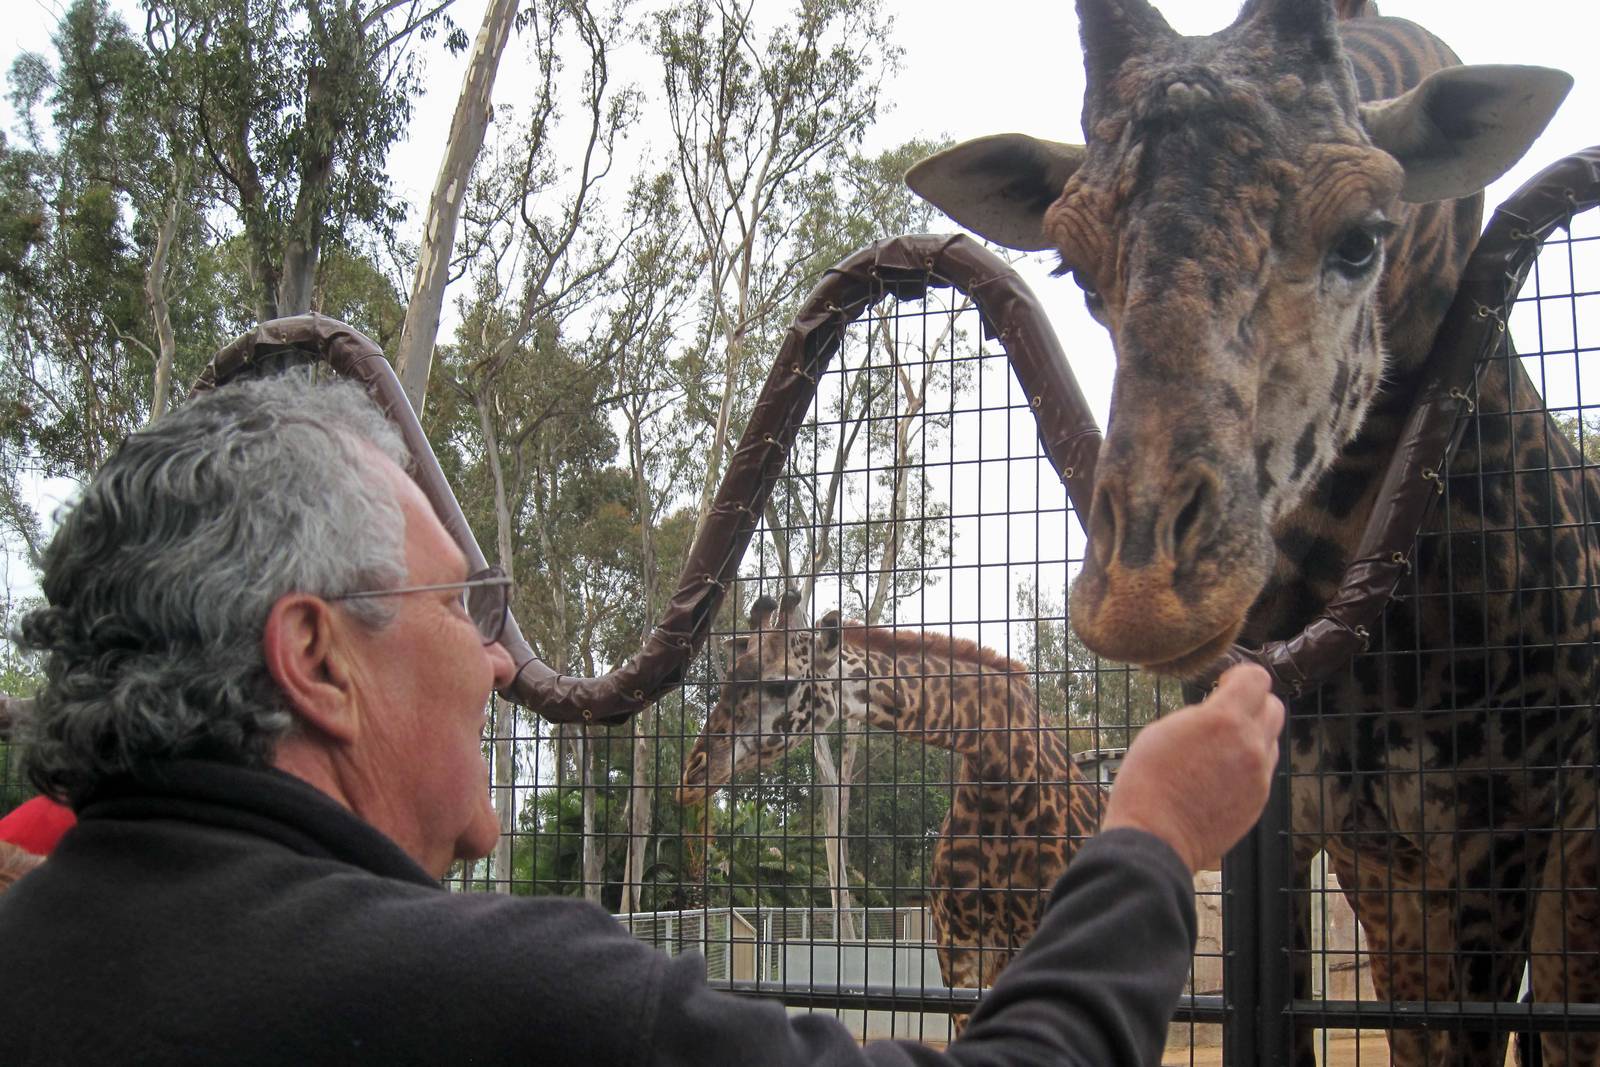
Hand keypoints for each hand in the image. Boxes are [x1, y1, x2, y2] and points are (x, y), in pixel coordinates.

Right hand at [1101, 663, 1284, 872]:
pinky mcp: (1259, 800)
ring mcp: (1259, 776)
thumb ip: (1200, 716)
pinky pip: (1263, 770)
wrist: (1155, 837)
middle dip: (1252, 704)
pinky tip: (1219, 775)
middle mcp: (1250, 745)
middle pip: (1274, 706)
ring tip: (1220, 749)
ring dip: (1252, 736)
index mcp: (1223, 720)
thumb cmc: (1147, 782)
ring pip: (1271, 740)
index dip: (1240, 676)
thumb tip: (1215, 713)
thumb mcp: (1164, 730)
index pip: (1257, 678)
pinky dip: (1248, 765)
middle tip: (1226, 714)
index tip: (1224, 685)